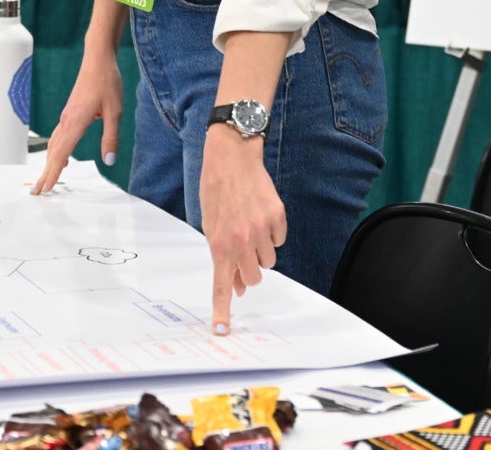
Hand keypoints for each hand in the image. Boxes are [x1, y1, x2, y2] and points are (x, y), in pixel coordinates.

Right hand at [30, 46, 123, 193]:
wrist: (98, 59)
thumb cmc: (107, 82)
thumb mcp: (115, 111)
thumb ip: (111, 137)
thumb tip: (108, 161)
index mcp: (76, 122)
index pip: (61, 153)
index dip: (53, 173)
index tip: (45, 189)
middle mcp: (67, 120)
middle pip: (52, 152)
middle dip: (45, 173)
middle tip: (37, 192)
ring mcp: (66, 116)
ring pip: (54, 144)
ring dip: (49, 163)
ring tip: (46, 179)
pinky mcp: (70, 112)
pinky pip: (59, 136)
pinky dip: (56, 151)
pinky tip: (61, 157)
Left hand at [199, 125, 285, 332]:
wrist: (232, 158)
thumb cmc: (216, 191)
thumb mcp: (211, 226)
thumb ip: (223, 257)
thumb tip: (237, 285)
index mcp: (219, 244)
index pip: (221, 285)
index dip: (222, 310)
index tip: (221, 330)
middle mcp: (241, 240)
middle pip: (254, 278)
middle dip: (250, 271)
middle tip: (244, 253)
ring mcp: (261, 228)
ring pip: (269, 260)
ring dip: (261, 251)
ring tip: (250, 227)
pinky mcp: (277, 216)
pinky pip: (279, 239)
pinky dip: (272, 233)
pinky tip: (261, 215)